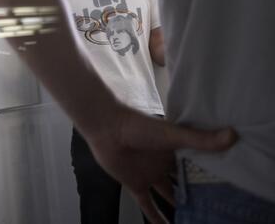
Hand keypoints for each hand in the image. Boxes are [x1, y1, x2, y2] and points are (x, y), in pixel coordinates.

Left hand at [83, 107, 236, 223]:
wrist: (107, 128)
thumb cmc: (139, 126)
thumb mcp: (173, 134)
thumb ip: (201, 139)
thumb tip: (233, 136)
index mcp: (177, 149)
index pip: (200, 165)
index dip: (213, 176)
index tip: (232, 188)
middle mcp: (165, 163)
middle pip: (186, 182)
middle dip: (200, 194)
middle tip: (218, 209)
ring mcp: (151, 175)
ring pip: (170, 195)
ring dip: (181, 208)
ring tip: (199, 219)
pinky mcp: (135, 184)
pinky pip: (148, 205)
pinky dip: (157, 219)